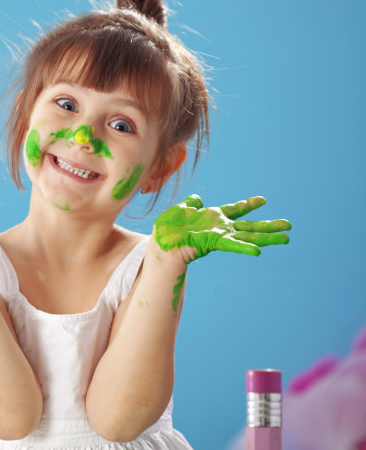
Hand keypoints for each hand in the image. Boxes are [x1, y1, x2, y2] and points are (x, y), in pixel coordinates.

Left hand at [153, 195, 290, 261]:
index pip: (235, 209)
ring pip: (248, 236)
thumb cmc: (168, 228)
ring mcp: (220, 235)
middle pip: (250, 226)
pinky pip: (232, 245)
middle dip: (270, 226)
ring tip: (287, 238)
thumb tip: (197, 199)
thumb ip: (191, 204)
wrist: (161, 242)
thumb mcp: (181, 210)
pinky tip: (259, 251)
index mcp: (213, 217)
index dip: (248, 204)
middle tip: (289, 226)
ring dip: (267, 237)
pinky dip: (245, 247)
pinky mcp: (215, 243)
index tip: (264, 200)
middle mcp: (220, 227)